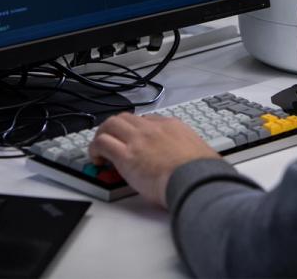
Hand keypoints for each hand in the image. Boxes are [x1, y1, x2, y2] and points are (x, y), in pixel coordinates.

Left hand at [88, 113, 219, 207]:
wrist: (195, 179)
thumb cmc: (201, 172)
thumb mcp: (201, 152)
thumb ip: (191, 152)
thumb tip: (194, 161)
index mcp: (172, 126)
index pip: (147, 120)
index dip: (136, 130)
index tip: (134, 140)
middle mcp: (152, 129)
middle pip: (126, 118)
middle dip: (116, 128)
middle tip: (112, 140)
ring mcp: (138, 140)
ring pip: (110, 124)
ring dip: (102, 135)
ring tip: (100, 149)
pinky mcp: (126, 156)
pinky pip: (102, 143)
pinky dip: (95, 149)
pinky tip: (97, 160)